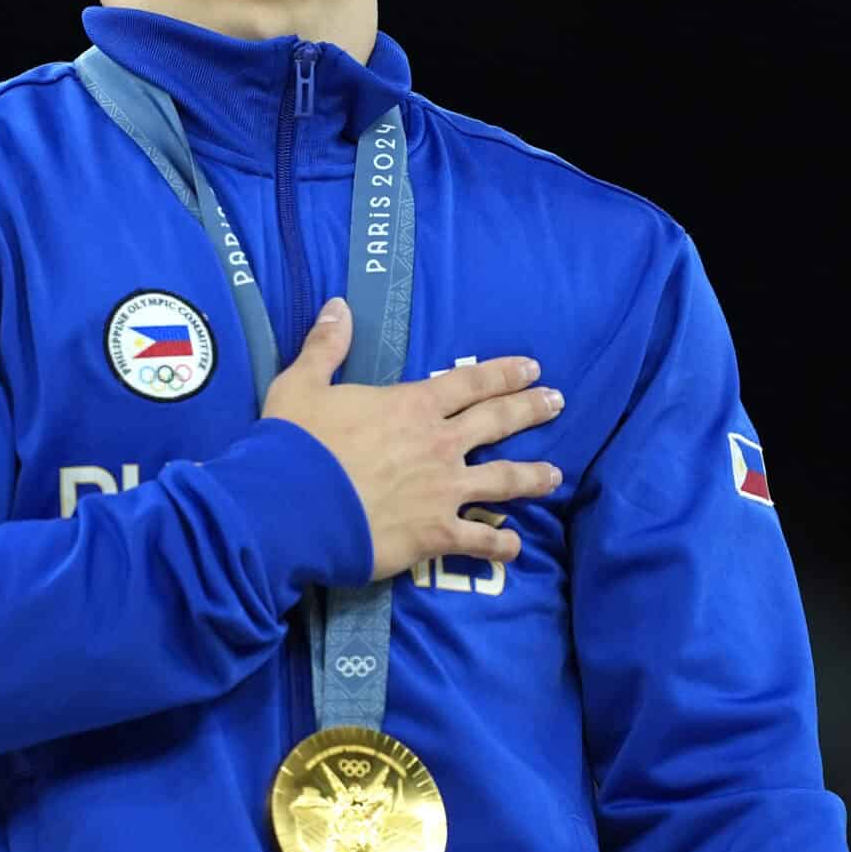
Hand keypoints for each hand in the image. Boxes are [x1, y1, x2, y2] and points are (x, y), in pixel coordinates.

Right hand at [262, 296, 564, 582]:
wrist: (292, 506)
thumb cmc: (296, 444)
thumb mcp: (302, 385)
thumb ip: (326, 346)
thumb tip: (339, 304)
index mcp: (412, 406)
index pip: (469, 382)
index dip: (503, 373)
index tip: (531, 368)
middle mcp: (439, 445)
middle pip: (498, 422)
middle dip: (531, 409)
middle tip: (558, 402)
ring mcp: (444, 491)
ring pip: (504, 480)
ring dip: (533, 476)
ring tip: (555, 475)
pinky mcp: (436, 534)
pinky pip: (480, 540)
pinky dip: (501, 544)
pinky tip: (515, 546)